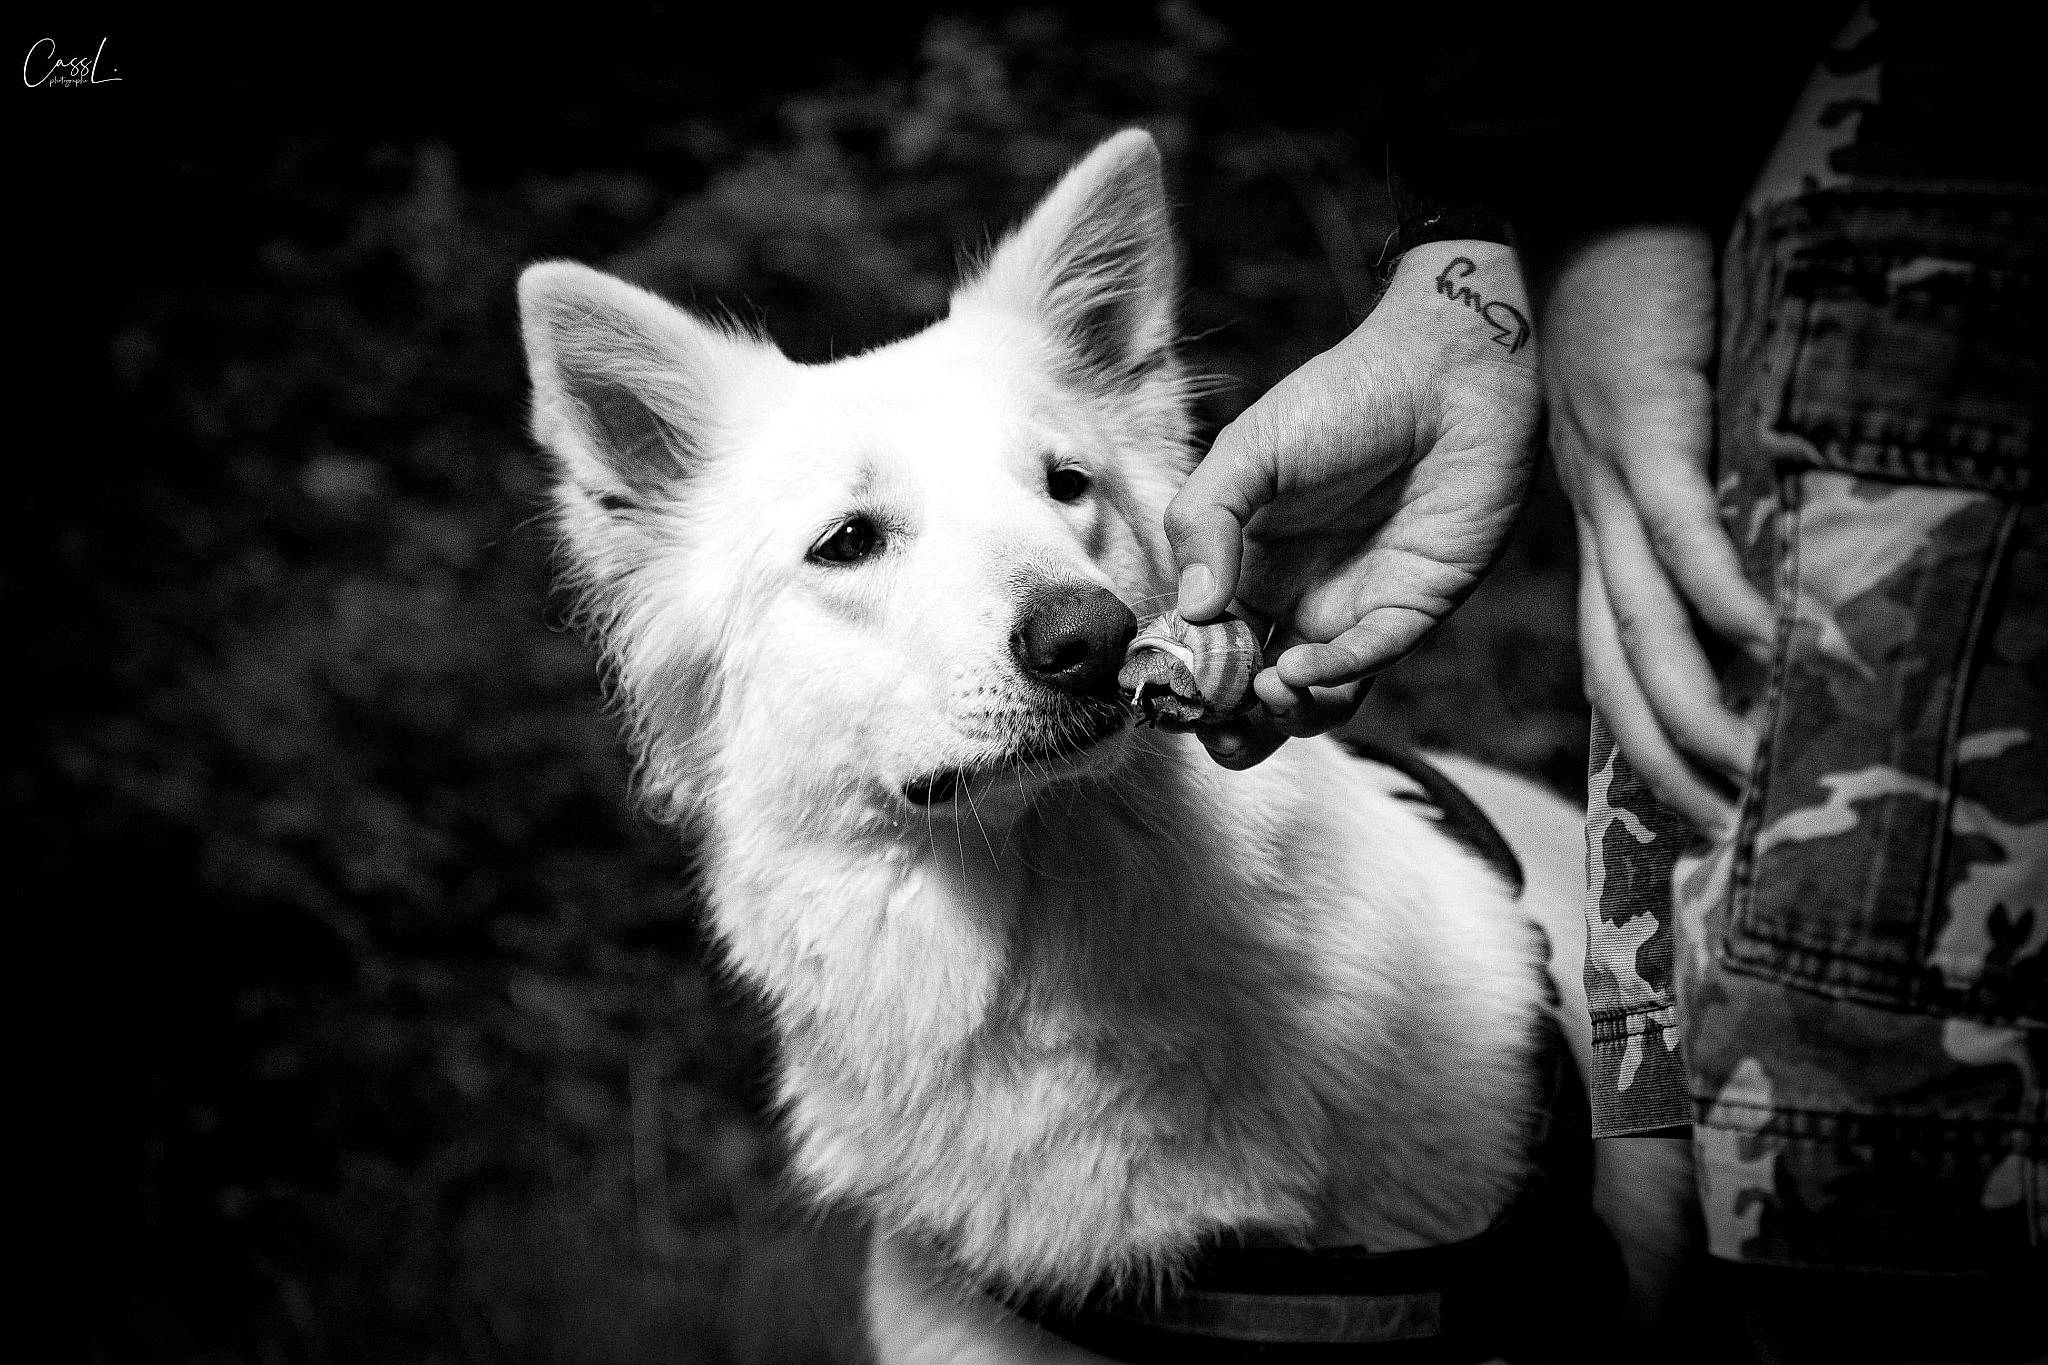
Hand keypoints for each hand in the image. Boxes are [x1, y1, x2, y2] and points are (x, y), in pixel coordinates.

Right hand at [1165, 241, 1540, 767]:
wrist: (1449, 373)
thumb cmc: (1343, 397)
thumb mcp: (1249, 452)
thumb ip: (1203, 523)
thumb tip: (1190, 610)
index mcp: (1244, 561)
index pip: (1203, 641)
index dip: (1182, 676)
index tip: (1164, 694)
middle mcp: (1294, 594)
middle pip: (1250, 687)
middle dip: (1227, 721)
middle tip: (1212, 727)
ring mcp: (1352, 608)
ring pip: (1310, 697)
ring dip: (1281, 715)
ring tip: (1263, 692)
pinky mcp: (1410, 610)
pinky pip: (1366, 665)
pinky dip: (1329, 680)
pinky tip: (1298, 669)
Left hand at [1543, 225, 1771, 836]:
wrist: (1589, 216)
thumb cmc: (1623, 328)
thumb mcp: (1644, 436)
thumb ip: (1673, 510)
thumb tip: (1729, 583)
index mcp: (1596, 527)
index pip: (1610, 656)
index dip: (1643, 739)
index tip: (1684, 814)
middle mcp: (1596, 519)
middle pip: (1619, 663)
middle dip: (1664, 756)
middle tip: (1713, 834)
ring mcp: (1614, 475)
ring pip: (1644, 613)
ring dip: (1693, 701)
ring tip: (1738, 773)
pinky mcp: (1649, 418)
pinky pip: (1682, 517)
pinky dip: (1719, 581)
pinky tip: (1763, 639)